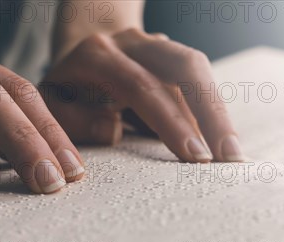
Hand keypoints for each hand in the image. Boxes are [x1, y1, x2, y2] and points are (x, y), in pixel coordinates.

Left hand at [41, 28, 243, 162]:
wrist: (79, 52)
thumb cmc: (64, 89)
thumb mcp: (50, 106)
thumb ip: (72, 119)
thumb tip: (114, 130)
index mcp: (97, 54)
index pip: (141, 85)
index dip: (171, 121)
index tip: (194, 156)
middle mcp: (132, 42)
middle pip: (183, 66)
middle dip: (210, 113)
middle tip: (228, 158)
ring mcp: (156, 44)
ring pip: (197, 69)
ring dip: (219, 112)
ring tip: (233, 155)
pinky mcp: (172, 56)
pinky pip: (199, 80)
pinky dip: (212, 111)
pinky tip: (222, 142)